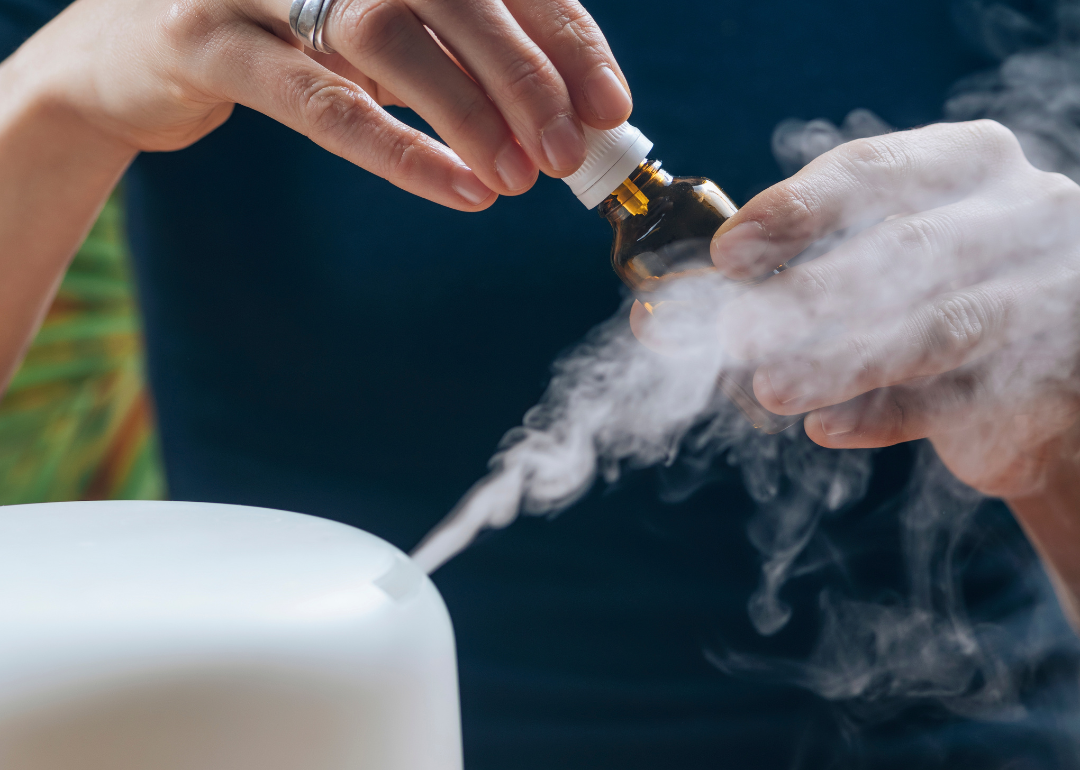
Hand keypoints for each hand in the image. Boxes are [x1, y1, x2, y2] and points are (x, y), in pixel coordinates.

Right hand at [8, 0, 631, 208]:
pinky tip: (459, 190)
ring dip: (468, 113)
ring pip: (389, 32)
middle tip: (570, 151)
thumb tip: (560, 114)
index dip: (563, 36)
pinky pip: (319, 100)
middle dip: (526, 75)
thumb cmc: (276, 39)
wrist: (125, 52)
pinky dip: (398, 150)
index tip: (609, 106)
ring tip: (520, 178)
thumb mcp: (369, 30)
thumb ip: (452, 53)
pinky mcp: (205, 36)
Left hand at [707, 120, 1079, 500]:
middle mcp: (1020, 215)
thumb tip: (669, 318)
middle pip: (904, 250)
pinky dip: (886, 417)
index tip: (730, 252)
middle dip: (808, 295)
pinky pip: (962, 402)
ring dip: (842, 361)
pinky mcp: (1055, 381)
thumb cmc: (936, 293)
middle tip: (735, 332)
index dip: (796, 209)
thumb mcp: (873, 264)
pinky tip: (828, 427)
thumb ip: (790, 278)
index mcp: (965, 164)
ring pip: (939, 328)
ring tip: (772, 388)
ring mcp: (1049, 296)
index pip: (874, 169)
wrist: (1046, 368)